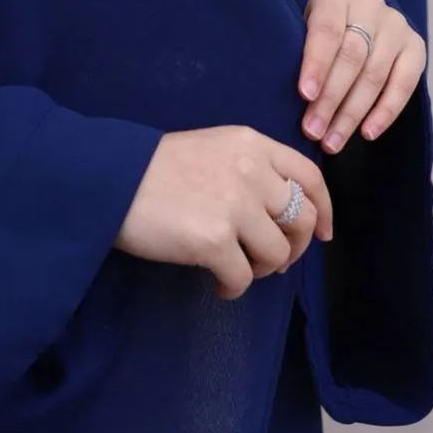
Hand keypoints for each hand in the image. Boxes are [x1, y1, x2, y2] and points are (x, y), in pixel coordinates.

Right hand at [115, 126, 332, 300]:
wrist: (108, 180)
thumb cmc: (152, 168)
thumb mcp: (211, 150)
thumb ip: (249, 170)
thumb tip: (280, 217)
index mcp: (252, 145)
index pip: (310, 176)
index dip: (324, 210)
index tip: (324, 233)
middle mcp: (251, 171)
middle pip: (302, 219)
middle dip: (295, 246)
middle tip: (272, 260)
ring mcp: (235, 206)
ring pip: (278, 253)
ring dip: (262, 269)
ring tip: (237, 269)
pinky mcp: (214, 240)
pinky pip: (244, 278)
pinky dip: (234, 288)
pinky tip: (217, 284)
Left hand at [298, 0, 427, 153]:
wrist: (357, 15)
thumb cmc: (318, 30)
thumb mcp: (301, 25)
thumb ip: (296, 48)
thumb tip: (279, 92)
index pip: (327, 30)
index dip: (316, 64)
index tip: (304, 95)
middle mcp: (370, 6)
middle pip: (351, 57)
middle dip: (330, 99)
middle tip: (312, 131)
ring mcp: (397, 26)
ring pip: (375, 75)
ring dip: (352, 114)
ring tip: (332, 141)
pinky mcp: (416, 47)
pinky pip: (404, 84)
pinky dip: (385, 113)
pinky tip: (367, 134)